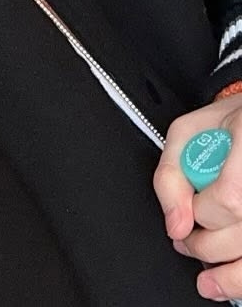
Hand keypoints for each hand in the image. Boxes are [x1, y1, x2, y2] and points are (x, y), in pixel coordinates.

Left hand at [155, 98, 241, 300]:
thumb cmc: (233, 123)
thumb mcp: (188, 131)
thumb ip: (172, 174)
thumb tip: (175, 224)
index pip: (230, 199)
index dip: (201, 212)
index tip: (189, 210)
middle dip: (206, 246)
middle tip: (187, 241)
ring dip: (231, 276)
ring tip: (209, 283)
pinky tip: (231, 283)